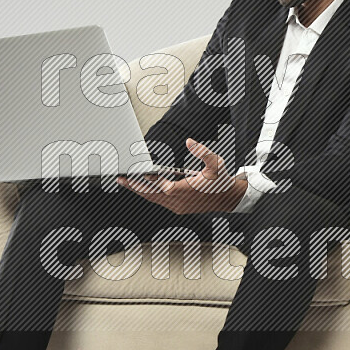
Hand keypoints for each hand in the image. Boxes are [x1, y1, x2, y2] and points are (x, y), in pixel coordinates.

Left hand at [117, 138, 247, 214]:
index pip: (165, 186)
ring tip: (126, 182)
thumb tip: (189, 142)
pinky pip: (159, 201)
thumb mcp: (216, 163)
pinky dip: (148, 194)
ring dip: (139, 191)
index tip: (138, 172)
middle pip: (152, 195)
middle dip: (135, 186)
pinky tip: (141, 187)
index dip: (151, 180)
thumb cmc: (221, 181)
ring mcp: (178, 206)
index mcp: (188, 190)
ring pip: (154, 199)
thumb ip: (202, 152)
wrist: (228, 198)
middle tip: (121, 178)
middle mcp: (180, 201)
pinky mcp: (178, 207)